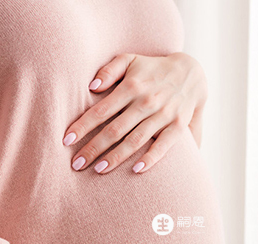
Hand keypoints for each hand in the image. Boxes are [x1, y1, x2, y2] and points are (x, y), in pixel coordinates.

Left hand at [63, 52, 207, 173]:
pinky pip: (163, 146)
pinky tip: (136, 171)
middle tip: (76, 164)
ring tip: (99, 170)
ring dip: (116, 157)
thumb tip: (91, 86)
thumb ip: (109, 70)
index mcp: (132, 87)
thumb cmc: (152, 69)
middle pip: (114, 130)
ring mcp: (163, 116)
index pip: (101, 111)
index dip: (83, 126)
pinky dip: (151, 159)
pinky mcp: (178, 127)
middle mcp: (146, 102)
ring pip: (135, 140)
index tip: (66, 140)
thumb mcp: (130, 59)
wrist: (191, 74)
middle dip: (93, 148)